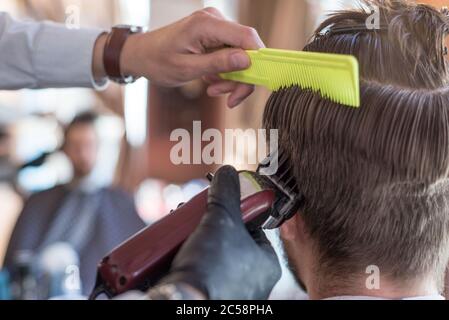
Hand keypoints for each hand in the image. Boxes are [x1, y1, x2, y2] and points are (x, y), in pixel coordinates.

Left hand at [119, 8, 263, 107]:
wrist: (142, 54)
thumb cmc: (158, 61)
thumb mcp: (187, 68)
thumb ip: (218, 63)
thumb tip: (247, 61)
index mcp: (207, 24)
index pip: (247, 37)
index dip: (258, 60)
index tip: (255, 83)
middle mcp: (215, 20)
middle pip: (246, 49)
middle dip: (242, 76)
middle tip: (229, 98)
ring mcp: (216, 27)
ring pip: (240, 55)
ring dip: (232, 77)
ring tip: (213, 88)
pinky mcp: (215, 35)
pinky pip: (230, 55)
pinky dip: (225, 72)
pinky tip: (211, 79)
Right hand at [157, 166, 281, 299]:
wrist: (183, 303)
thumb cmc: (213, 267)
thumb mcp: (222, 220)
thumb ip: (227, 193)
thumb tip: (228, 172)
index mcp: (266, 264)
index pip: (253, 227)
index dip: (234, 211)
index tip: (217, 203)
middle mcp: (251, 281)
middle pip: (228, 239)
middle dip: (207, 224)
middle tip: (194, 216)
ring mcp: (229, 291)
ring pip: (211, 254)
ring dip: (193, 239)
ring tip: (179, 231)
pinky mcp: (207, 296)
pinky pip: (199, 270)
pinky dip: (185, 257)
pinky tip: (173, 248)